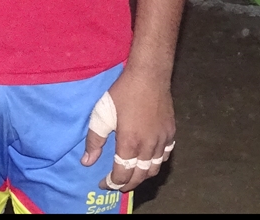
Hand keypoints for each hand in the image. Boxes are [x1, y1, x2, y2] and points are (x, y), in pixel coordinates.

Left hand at [80, 68, 174, 192]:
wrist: (149, 75)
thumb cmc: (124, 92)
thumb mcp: (102, 113)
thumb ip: (95, 140)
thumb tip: (87, 162)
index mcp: (130, 143)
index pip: (122, 174)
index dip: (112, 183)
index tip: (103, 183)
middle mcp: (148, 146)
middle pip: (140, 176)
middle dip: (127, 184)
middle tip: (116, 184)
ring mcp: (162, 140)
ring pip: (155, 168)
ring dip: (143, 176)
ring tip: (132, 175)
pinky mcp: (171, 132)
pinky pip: (165, 155)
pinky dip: (156, 163)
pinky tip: (149, 160)